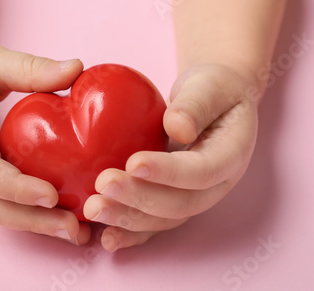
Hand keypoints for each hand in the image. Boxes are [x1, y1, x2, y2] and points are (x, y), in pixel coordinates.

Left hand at [83, 64, 258, 250]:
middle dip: (139, 199)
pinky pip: (152, 223)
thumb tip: (178, 128)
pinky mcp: (172, 199)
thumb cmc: (212, 89)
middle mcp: (214, 185)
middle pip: (180, 204)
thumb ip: (196, 104)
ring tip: (93, 210)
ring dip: (127, 219)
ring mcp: (193, 197)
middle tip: (102, 185)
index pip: (202, 171)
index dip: (169, 172)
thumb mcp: (210, 85)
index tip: (133, 163)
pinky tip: (105, 238)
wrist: (212, 101)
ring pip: (163, 220)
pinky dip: (130, 233)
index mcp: (230, 155)